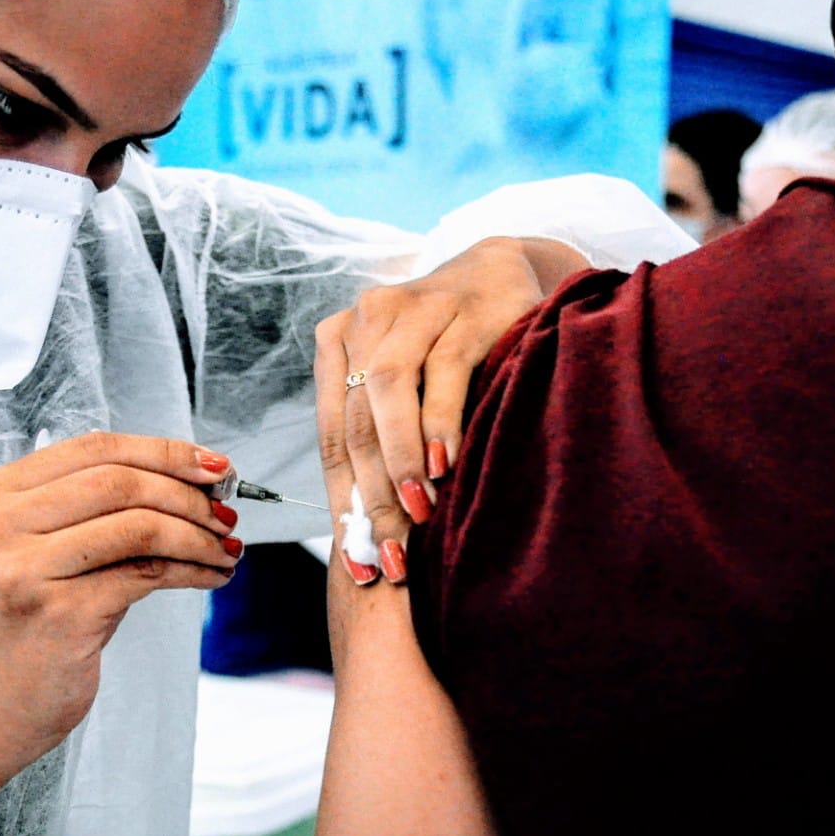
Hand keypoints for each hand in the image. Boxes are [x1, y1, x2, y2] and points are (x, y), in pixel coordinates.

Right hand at [0, 432, 241, 829]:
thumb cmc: (36, 618)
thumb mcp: (52, 546)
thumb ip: (101, 503)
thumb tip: (198, 476)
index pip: (96, 448)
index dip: (164, 451)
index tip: (215, 466)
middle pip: (119, 481)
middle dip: (188, 494)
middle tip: (228, 511)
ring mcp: (22, 570)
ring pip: (138, 525)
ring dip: (198, 534)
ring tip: (227, 547)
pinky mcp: (57, 614)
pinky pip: (145, 573)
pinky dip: (191, 569)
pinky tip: (211, 575)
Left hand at [314, 237, 585, 585]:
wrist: (502, 271)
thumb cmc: (447, 347)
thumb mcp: (407, 387)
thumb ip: (383, 442)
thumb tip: (371, 537)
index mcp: (338, 344)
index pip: (332, 436)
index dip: (343, 505)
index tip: (361, 564)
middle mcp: (365, 321)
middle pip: (355, 421)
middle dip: (373, 496)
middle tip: (395, 553)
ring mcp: (413, 308)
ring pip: (388, 389)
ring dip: (400, 458)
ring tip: (418, 510)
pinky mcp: (461, 309)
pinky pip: (443, 369)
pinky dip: (439, 420)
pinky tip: (445, 462)